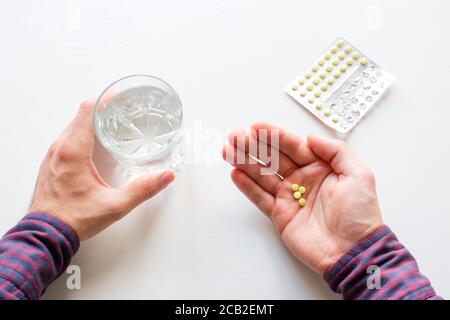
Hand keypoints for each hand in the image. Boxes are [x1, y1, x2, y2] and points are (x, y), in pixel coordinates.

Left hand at [29, 99, 174, 240]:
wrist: (45, 234)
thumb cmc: (73, 219)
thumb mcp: (114, 205)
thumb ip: (143, 189)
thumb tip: (165, 177)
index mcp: (73, 151)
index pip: (88, 110)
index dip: (106, 99)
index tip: (121, 97)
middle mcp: (59, 148)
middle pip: (81, 115)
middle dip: (103, 108)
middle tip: (122, 110)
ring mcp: (53, 155)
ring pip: (72, 126)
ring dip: (92, 121)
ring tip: (112, 124)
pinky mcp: (51, 163)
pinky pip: (66, 138)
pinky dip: (82, 133)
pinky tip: (95, 144)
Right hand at [223, 123, 381, 273]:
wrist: (353, 252)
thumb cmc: (360, 214)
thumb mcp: (359, 175)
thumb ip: (335, 151)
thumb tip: (310, 137)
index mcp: (320, 167)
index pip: (292, 146)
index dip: (274, 136)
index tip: (256, 127)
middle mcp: (302, 179)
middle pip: (273, 158)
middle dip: (253, 146)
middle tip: (234, 136)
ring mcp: (289, 197)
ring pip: (262, 175)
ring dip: (244, 162)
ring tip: (227, 150)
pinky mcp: (280, 215)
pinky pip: (260, 198)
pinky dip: (246, 186)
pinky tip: (235, 173)